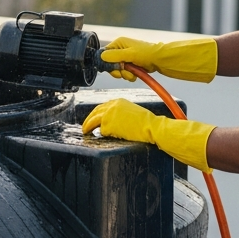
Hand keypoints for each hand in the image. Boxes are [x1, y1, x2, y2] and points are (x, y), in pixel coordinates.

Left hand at [81, 98, 215, 172]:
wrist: (152, 126)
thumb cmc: (148, 122)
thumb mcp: (133, 112)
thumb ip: (121, 114)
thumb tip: (115, 121)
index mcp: (118, 101)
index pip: (103, 106)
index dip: (97, 113)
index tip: (94, 117)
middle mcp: (112, 105)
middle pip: (95, 111)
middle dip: (89, 119)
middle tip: (85, 126)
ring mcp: (109, 114)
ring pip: (93, 120)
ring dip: (88, 126)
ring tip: (85, 131)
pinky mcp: (108, 124)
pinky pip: (101, 130)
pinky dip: (101, 133)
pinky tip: (100, 136)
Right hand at [101, 36, 217, 82]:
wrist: (161, 60)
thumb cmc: (147, 54)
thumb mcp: (129, 54)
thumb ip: (114, 56)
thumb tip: (101, 57)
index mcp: (119, 43)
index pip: (105, 54)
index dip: (108, 63)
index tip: (116, 67)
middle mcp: (121, 49)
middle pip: (111, 64)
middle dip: (118, 70)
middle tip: (125, 71)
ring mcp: (127, 57)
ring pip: (118, 70)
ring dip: (125, 74)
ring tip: (133, 73)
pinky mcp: (132, 64)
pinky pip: (125, 73)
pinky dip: (129, 75)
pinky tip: (135, 74)